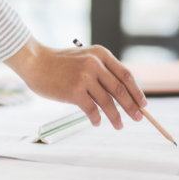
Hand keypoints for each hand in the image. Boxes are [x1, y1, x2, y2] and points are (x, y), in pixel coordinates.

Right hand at [4, 37, 146, 129]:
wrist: (35, 62)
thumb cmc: (59, 63)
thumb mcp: (84, 58)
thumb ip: (101, 71)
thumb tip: (120, 95)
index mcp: (101, 54)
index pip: (126, 75)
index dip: (137, 91)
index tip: (143, 103)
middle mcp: (95, 64)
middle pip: (120, 90)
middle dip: (131, 106)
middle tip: (138, 118)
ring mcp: (84, 77)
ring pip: (108, 102)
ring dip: (115, 117)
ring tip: (119, 126)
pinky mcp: (74, 91)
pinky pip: (91, 110)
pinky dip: (96, 119)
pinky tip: (97, 123)